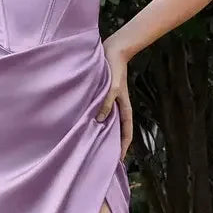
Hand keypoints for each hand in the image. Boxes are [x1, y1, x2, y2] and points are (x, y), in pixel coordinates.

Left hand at [96, 38, 132, 162]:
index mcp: (125, 108)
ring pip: (108, 124)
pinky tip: (85, 127)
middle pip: (117, 131)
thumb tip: (100, 120)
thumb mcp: (111, 87)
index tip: (119, 160)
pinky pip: (99, 114)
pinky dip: (95, 122)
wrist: (113, 52)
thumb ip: (106, 103)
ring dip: (103, 135)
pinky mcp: (102, 97)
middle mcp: (118, 108)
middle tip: (104, 159)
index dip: (124, 147)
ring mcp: (110, 103)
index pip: (127, 132)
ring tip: (94, 147)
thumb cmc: (114, 69)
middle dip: (113, 145)